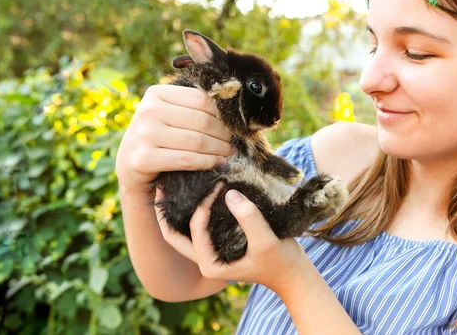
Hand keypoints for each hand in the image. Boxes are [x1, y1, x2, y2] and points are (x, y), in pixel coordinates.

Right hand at [115, 84, 235, 193]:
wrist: (130, 166)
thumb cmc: (158, 137)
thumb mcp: (168, 114)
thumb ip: (191, 106)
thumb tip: (232, 107)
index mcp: (156, 93)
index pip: (202, 99)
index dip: (223, 114)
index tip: (234, 125)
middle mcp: (148, 111)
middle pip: (202, 121)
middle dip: (224, 134)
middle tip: (235, 142)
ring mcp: (144, 135)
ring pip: (197, 141)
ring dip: (219, 150)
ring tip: (230, 153)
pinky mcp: (144, 159)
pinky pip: (187, 160)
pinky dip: (208, 162)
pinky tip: (219, 164)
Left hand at [154, 183, 309, 293]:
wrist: (293, 274)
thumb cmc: (281, 261)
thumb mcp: (266, 241)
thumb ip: (248, 218)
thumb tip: (228, 193)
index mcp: (210, 264)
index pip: (195, 229)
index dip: (203, 204)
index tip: (220, 184)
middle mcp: (205, 260)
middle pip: (174, 234)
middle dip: (166, 210)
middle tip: (163, 183)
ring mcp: (211, 252)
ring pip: (183, 231)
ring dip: (178, 209)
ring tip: (174, 184)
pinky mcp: (219, 244)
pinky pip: (198, 227)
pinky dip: (194, 211)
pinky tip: (196, 191)